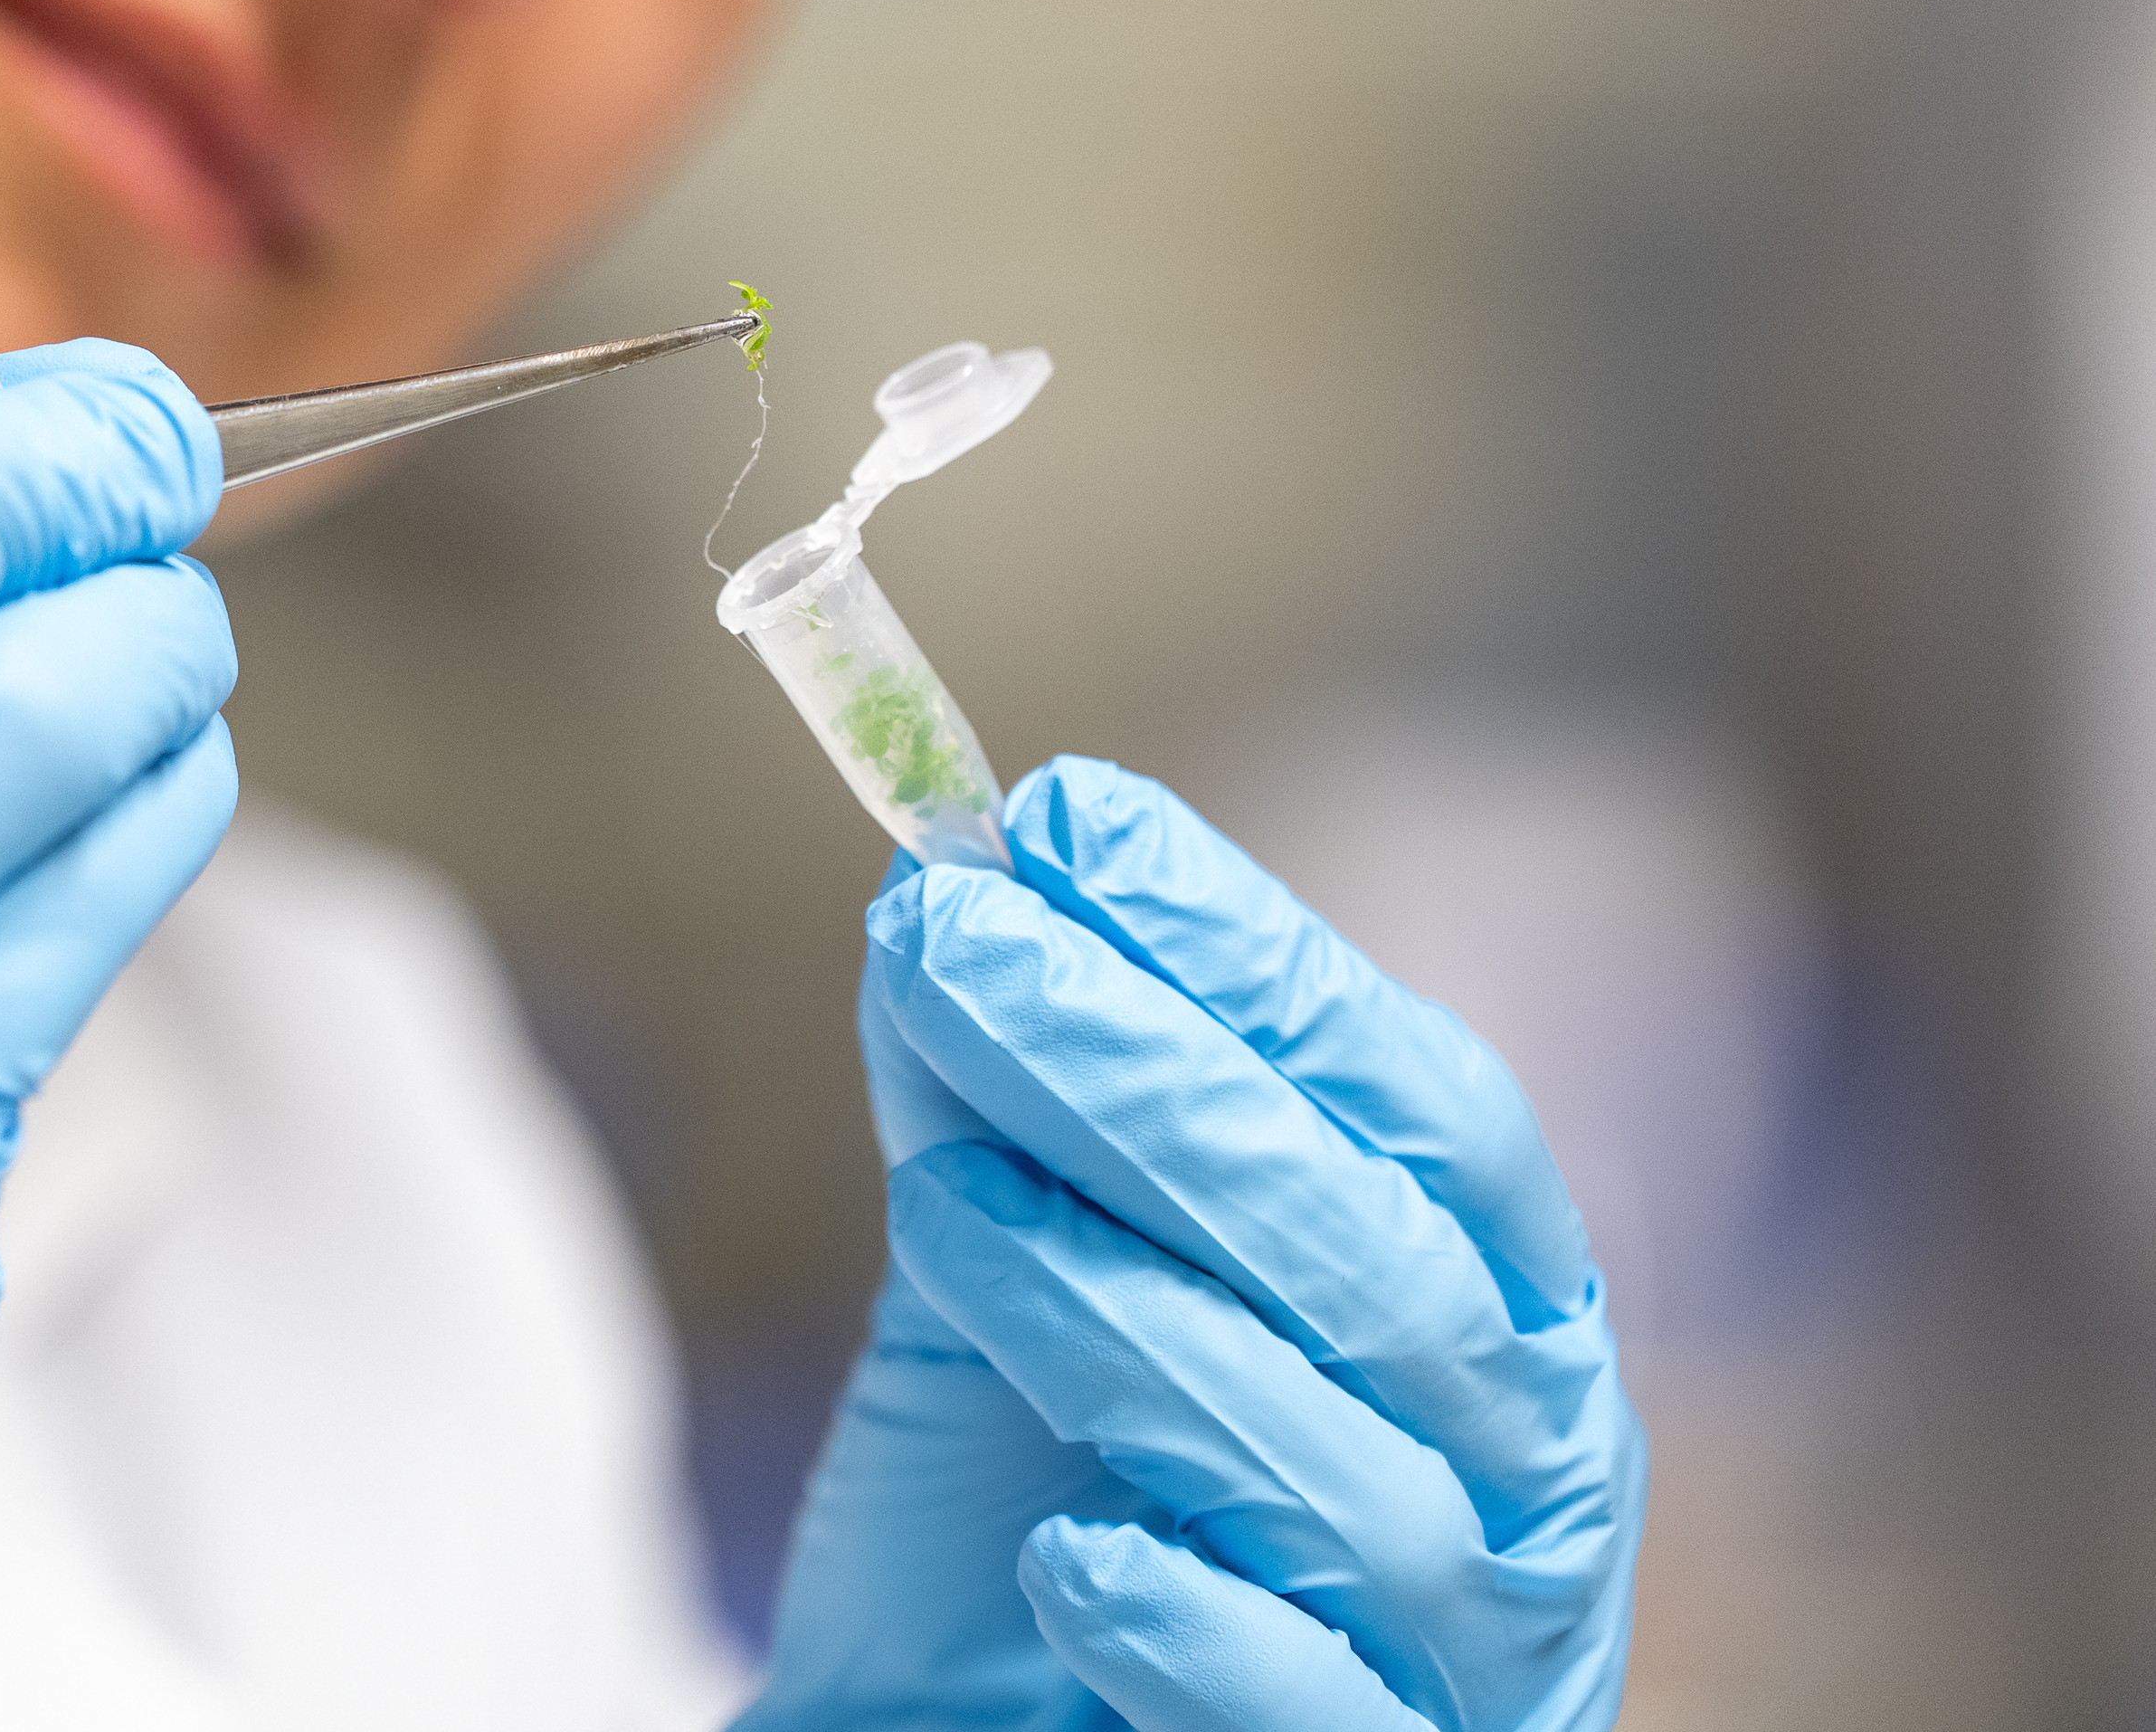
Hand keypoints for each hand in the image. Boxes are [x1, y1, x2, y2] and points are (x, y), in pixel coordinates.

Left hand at [746, 760, 1641, 1731]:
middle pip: (1383, 1261)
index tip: (1070, 827)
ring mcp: (1473, 1667)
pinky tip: (1064, 1550)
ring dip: (1130, 1319)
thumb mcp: (1003, 1285)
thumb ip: (991, 1111)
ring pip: (1352, 1481)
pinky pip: (1317, 1715)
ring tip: (936, 1203)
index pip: (1430, 1107)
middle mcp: (1534, 1487)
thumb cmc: (1031, 1512)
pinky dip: (1191, 1616)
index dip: (1261, 958)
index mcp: (1497, 1316)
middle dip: (1149, 1079)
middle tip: (949, 941)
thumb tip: (942, 898)